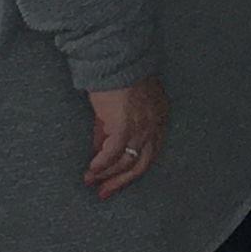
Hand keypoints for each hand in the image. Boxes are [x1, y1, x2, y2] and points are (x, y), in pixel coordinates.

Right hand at [84, 76, 168, 199]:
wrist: (117, 58)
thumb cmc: (119, 77)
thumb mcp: (122, 106)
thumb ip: (112, 129)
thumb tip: (98, 152)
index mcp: (160, 119)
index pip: (150, 154)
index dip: (132, 171)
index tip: (116, 182)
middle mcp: (154, 126)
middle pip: (141, 165)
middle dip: (121, 181)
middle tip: (103, 193)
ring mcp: (141, 127)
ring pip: (126, 162)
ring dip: (106, 175)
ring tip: (90, 181)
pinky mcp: (124, 126)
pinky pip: (112, 154)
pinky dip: (101, 165)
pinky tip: (90, 170)